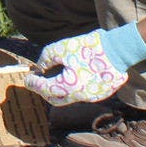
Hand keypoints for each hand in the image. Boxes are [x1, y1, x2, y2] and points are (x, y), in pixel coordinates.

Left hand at [25, 24, 145, 106]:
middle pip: (55, 99)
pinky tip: (71, 78)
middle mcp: (79, 97)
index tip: (28, 78)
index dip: (33, 83)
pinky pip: (80, 95)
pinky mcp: (99, 95)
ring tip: (53, 78)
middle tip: (38, 80)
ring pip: (68, 99)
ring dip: (58, 90)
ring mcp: (90, 98)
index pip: (44, 89)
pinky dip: (72, 89)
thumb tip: (39, 67)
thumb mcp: (62, 48)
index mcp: (68, 87)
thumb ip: (46, 59)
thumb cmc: (88, 47)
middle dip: (44, 91)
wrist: (117, 50)